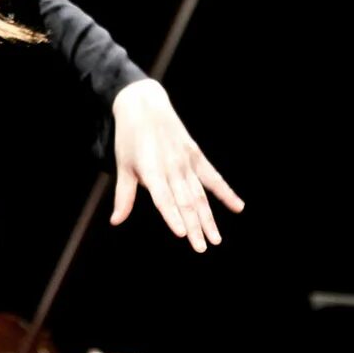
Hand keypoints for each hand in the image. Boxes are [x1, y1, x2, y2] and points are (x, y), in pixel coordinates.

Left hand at [109, 79, 244, 252]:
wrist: (145, 105)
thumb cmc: (130, 138)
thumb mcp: (123, 166)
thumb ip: (124, 196)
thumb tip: (116, 221)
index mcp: (151, 170)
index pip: (164, 198)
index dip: (173, 216)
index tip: (183, 234)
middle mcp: (171, 167)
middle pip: (185, 202)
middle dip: (194, 226)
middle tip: (202, 247)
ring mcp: (186, 161)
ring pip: (200, 195)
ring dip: (209, 218)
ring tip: (216, 238)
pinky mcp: (196, 156)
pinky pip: (214, 177)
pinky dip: (226, 192)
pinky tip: (238, 207)